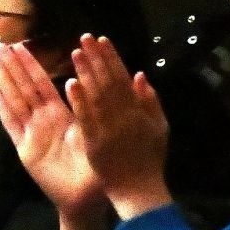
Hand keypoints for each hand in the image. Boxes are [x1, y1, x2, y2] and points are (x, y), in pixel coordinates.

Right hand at [0, 41, 103, 217]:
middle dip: (12, 67)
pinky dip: (3, 111)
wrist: (85, 198)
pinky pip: (12, 127)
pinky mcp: (25, 151)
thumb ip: (87, 108)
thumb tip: (82, 80)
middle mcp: (43, 120)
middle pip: (24, 88)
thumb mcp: (94, 132)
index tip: (21, 45)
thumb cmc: (94, 165)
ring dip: (5, 82)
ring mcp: (32, 134)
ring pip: (16, 102)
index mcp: (61, 114)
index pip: (42, 83)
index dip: (31, 64)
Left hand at [68, 35, 170, 219]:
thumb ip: (150, 100)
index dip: (112, 57)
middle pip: (108, 81)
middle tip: (84, 38)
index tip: (101, 40)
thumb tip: (139, 74)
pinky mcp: (94, 143)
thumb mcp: (160, 127)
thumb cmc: (150, 159)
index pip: (123, 77)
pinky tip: (70, 84)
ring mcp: (108, 129)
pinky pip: (85, 119)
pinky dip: (78, 101)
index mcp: (139, 111)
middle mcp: (124, 116)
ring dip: (85, 73)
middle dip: (96, 58)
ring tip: (75, 53)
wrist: (139, 191)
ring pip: (96, 96)